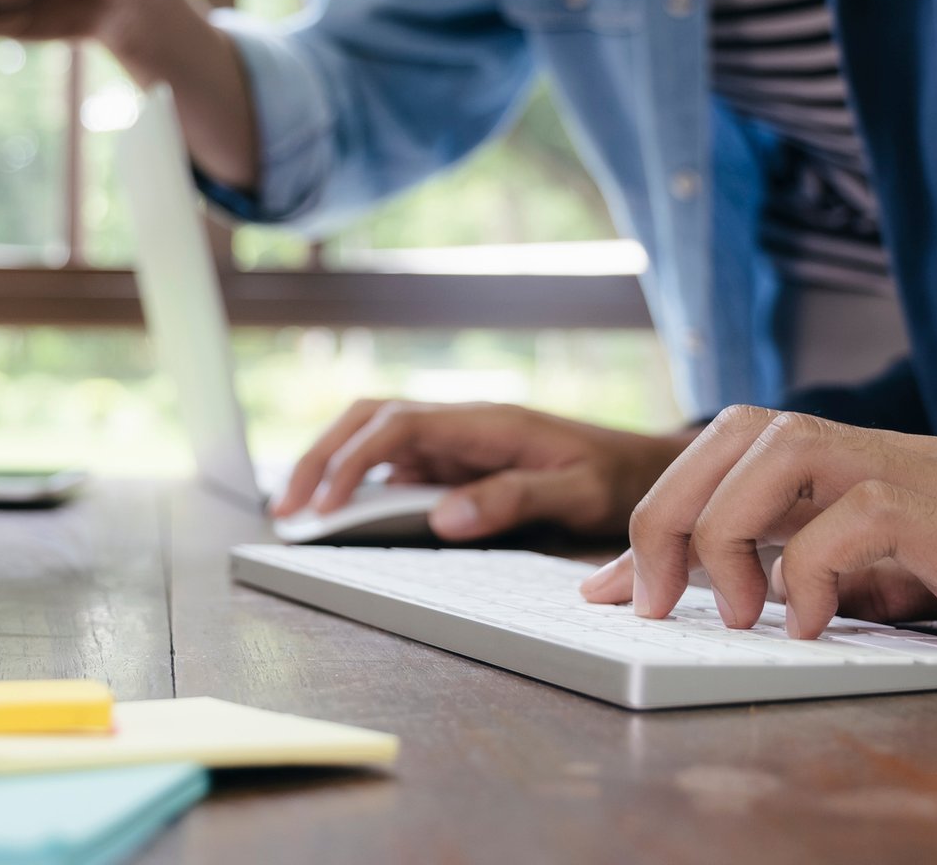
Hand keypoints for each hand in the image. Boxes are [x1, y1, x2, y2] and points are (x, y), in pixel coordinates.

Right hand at [274, 400, 696, 540]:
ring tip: (299, 511)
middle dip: (322, 457)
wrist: (648, 465)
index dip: (352, 462)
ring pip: (376, 436)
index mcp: (486, 421)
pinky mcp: (459, 460)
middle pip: (370, 420)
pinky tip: (343, 509)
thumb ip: (513, 499)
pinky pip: (398, 462)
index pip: (397, 426)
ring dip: (334, 464)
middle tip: (288, 509)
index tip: (324, 506)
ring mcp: (458, 440)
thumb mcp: (579, 492)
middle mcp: (463, 423)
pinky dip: (361, 479)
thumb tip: (444, 517)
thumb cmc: (618, 476)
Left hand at [581, 405, 936, 670]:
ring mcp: (914, 472)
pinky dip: (811, 571)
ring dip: (727, 533)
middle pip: (731, 433)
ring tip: (733, 615)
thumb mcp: (904, 569)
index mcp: (849, 462)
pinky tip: (808, 627)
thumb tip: (743, 598)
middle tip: (646, 601)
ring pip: (777, 449)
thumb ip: (829, 568)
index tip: (605, 590)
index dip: (652, 515)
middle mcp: (871, 451)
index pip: (721, 453)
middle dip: (664, 513)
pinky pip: (859, 514)